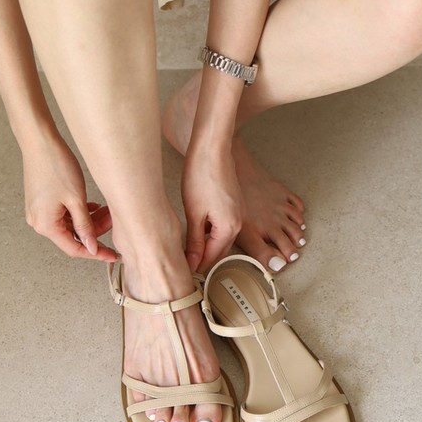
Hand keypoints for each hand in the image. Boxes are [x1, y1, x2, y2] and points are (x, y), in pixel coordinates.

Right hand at [22, 133, 117, 262]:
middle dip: (95, 231)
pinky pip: (64, 214)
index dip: (95, 253)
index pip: (75, 249)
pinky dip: (79, 212)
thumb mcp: (76, 200)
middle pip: (73, 236)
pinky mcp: (42, 202)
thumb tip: (92, 247)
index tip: (112, 255)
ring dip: (89, 220)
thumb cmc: (55, 167)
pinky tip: (94, 205)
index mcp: (46, 225)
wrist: (40, 142)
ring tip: (107, 210)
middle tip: (114, 221)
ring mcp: (39, 212)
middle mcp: (39, 222)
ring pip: (70, 224)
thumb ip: (85, 227)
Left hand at [182, 144, 242, 273]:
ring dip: (207, 244)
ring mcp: (238, 212)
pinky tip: (197, 227)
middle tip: (184, 263)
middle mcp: (238, 222)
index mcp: (229, 228)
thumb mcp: (193, 214)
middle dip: (203, 257)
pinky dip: (211, 230)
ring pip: (221, 237)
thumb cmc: (201, 176)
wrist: (212, 149)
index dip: (196, 265)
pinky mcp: (234, 203)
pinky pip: (223, 224)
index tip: (184, 271)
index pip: (212, 257)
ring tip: (187, 246)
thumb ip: (194, 241)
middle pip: (219, 249)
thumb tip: (191, 262)